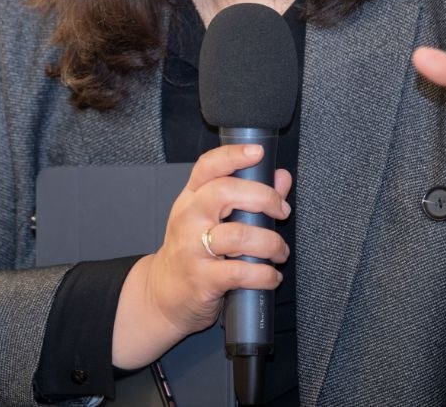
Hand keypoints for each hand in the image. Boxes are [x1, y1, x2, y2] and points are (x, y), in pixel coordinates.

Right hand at [112, 143, 291, 368]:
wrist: (163, 294)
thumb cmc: (193, 251)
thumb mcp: (212, 220)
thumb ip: (249, 197)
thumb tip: (281, 177)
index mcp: (190, 198)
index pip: (208, 167)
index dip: (233, 155)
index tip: (258, 152)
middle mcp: (188, 218)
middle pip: (225, 193)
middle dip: (263, 198)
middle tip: (281, 211)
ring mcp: (192, 249)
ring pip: (238, 235)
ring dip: (270, 243)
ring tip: (280, 252)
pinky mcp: (201, 279)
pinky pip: (239, 272)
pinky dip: (264, 275)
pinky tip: (271, 276)